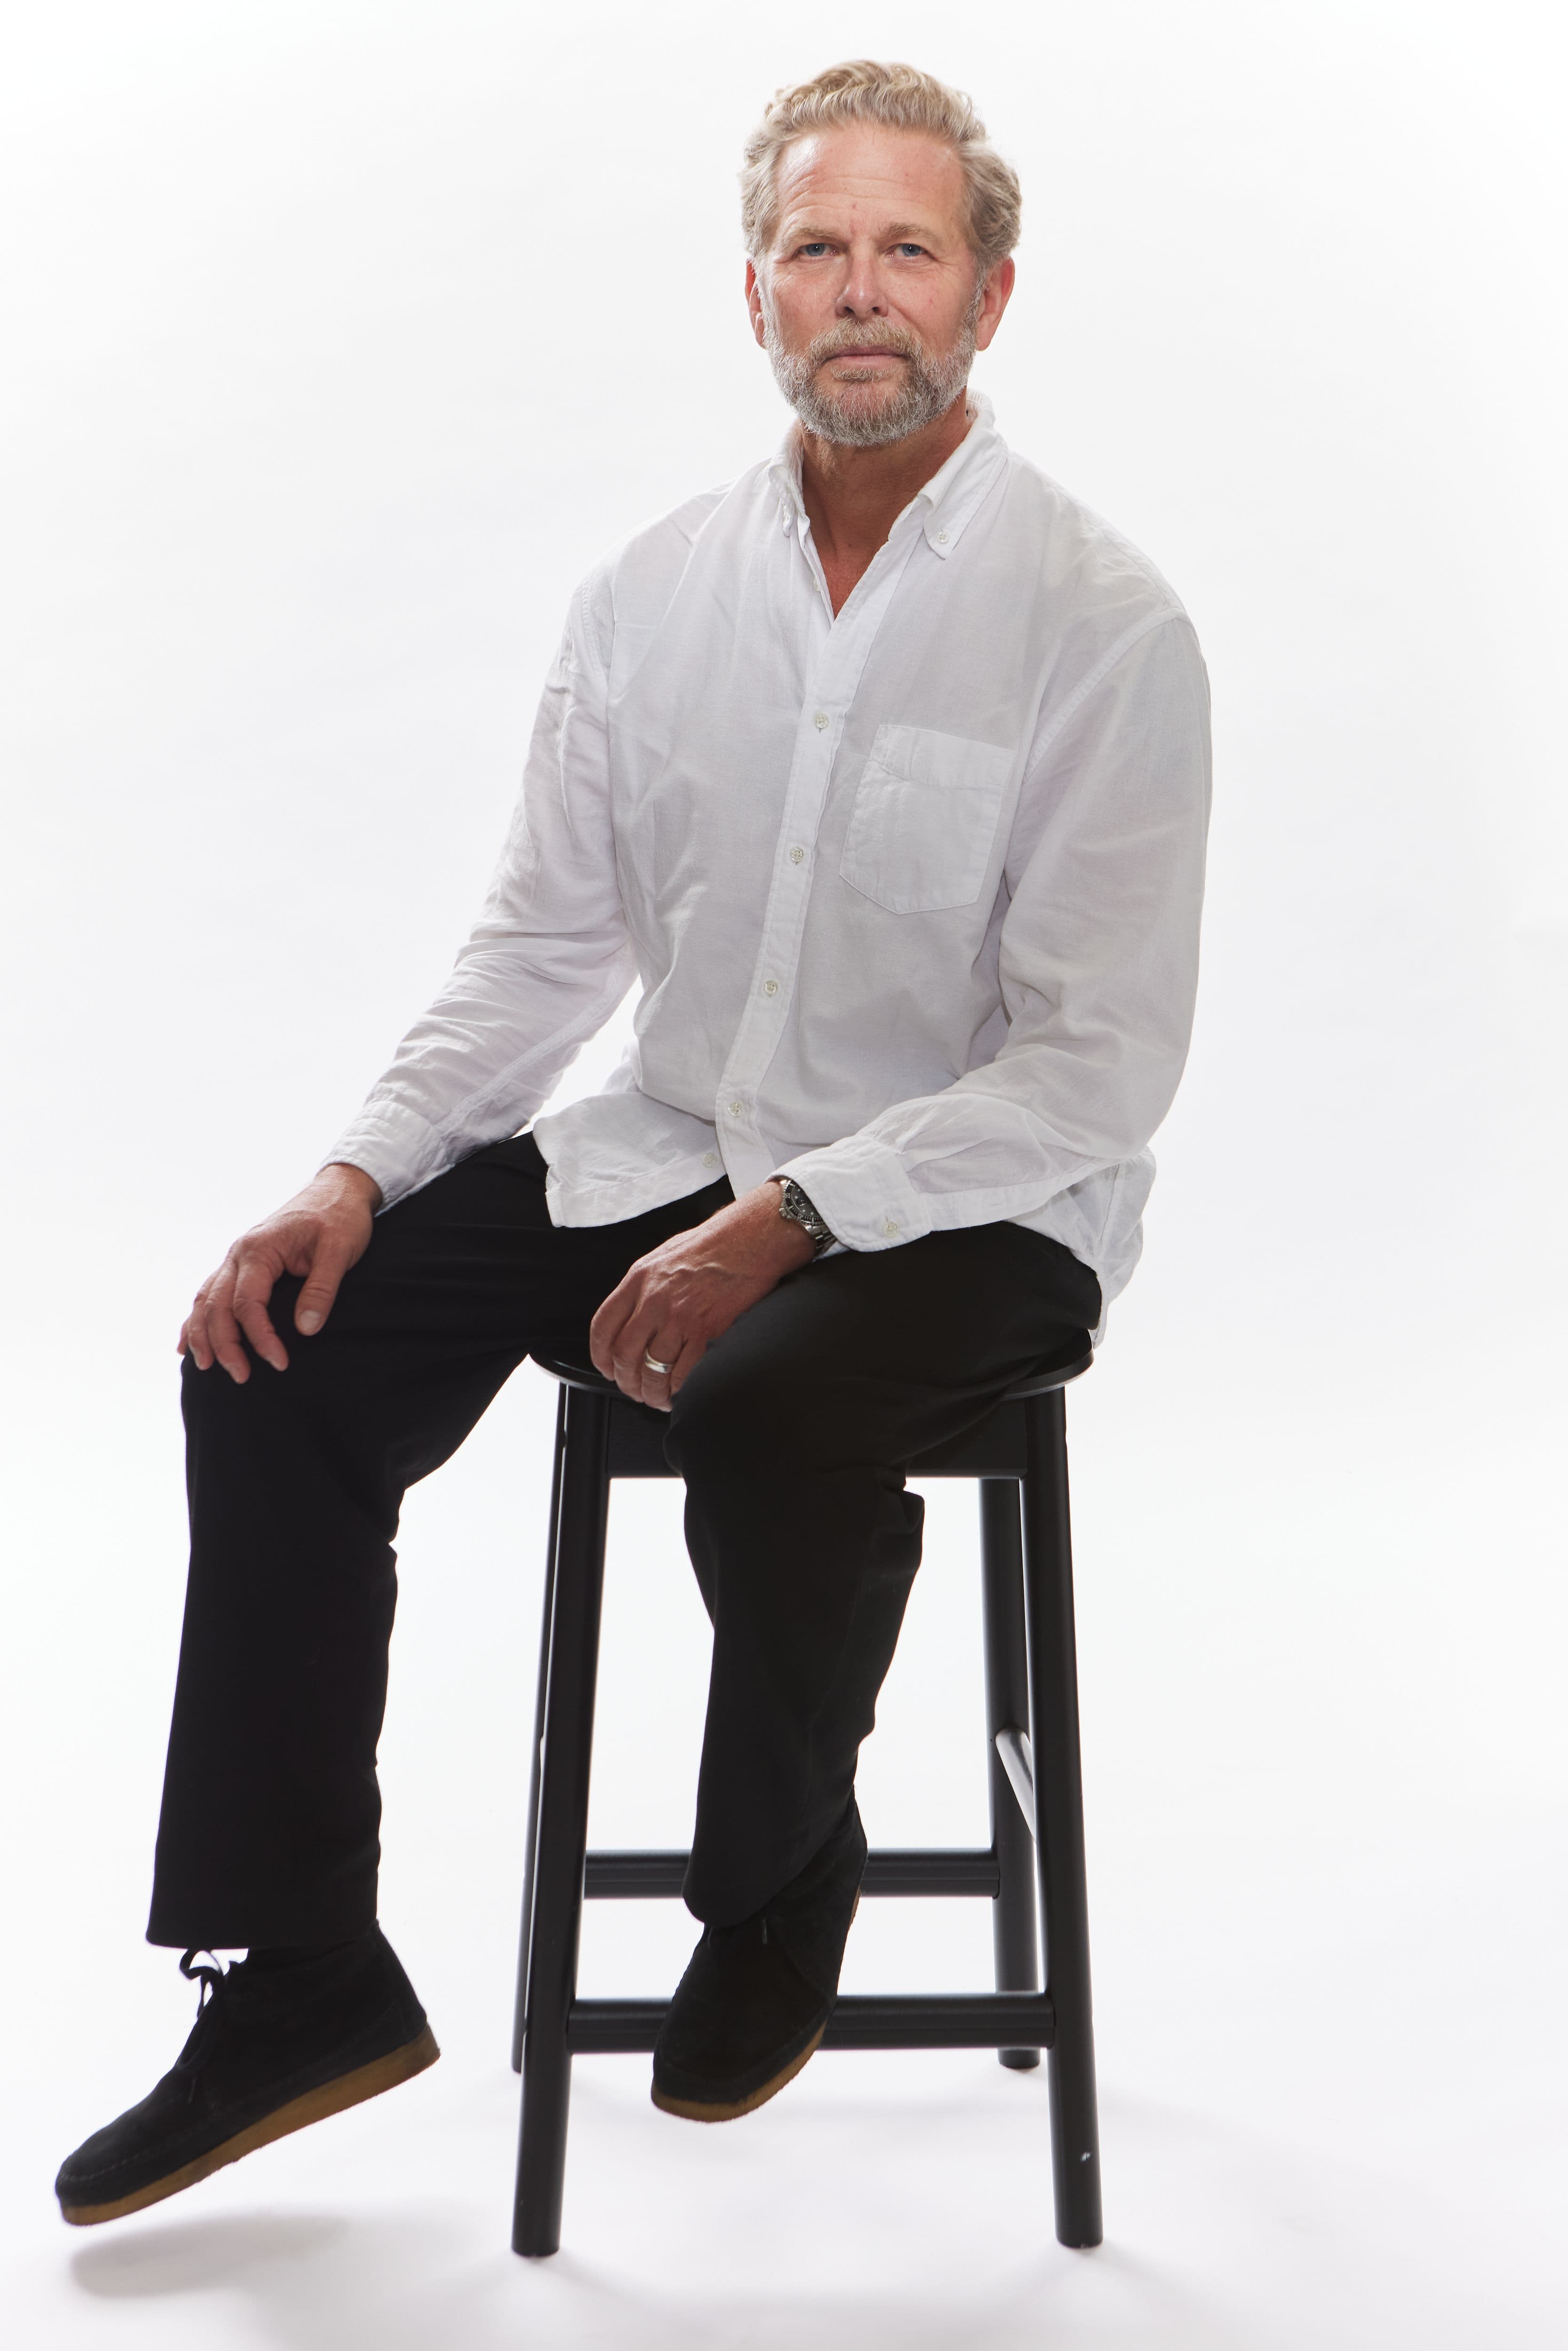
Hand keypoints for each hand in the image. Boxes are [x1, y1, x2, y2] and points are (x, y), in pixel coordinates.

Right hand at [179, 1162, 382, 1382]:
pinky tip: (186, 1344)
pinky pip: (210, 1293)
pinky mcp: (241, 1264)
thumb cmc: (340, 1218)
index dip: (260, 1337)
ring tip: (206, 1368)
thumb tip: (305, 1329)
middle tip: (241, 1377)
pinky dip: (196, 1319)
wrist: (337, 1191)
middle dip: (224, 1345)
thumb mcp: (340, 1250)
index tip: (279, 1362)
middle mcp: (238, 1253)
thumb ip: (322, 1289)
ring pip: (206, 1300)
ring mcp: (236, 1258)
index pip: (247, 1303)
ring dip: (203, 1335)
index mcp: (259, 1249)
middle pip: (217, 1306)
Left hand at [590, 1181, 814, 1408]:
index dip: (601, 1357)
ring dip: (652, 1392)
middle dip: (627, 1382)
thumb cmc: (712, 1246)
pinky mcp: (707, 1331)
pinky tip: (680, 1392)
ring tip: (657, 1398)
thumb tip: (633, 1319)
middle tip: (635, 1390)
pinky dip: (679, 1390)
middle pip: (625, 1355)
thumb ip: (643, 1287)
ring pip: (653, 1370)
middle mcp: (654, 1300)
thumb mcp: (663, 1257)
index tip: (608, 1369)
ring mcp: (680, 1318)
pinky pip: (684, 1373)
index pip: (603, 1327)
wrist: (749, 1240)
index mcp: (638, 1279)